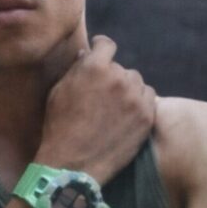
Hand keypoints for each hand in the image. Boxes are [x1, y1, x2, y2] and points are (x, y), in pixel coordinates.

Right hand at [35, 35, 155, 184]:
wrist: (73, 163)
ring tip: (115, 104)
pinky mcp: (148, 116)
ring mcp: (136, 97)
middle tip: (102, 91)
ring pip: (137, 82)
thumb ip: (74, 70)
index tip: (99, 50)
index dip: (101, 46)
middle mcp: (119, 77)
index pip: (107, 44)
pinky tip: (126, 113)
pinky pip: (149, 98)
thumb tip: (86, 55)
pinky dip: (139, 102)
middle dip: (111, 75)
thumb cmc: (59, 126)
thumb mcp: (57, 92)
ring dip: (127, 89)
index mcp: (94, 67)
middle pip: (121, 67)